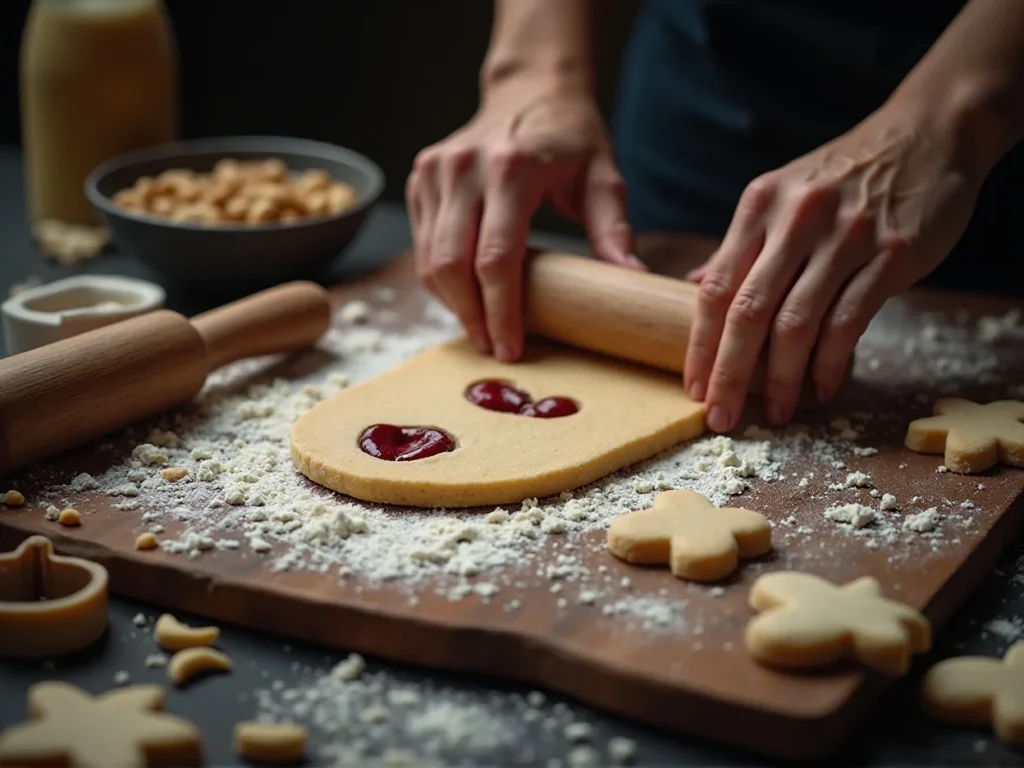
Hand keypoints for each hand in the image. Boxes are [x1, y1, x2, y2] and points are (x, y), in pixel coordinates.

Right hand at [406, 78, 642, 360]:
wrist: (531, 90)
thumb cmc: (570, 138)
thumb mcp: (602, 177)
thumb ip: (613, 228)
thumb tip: (633, 278)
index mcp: (512, 167)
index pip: (496, 258)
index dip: (501, 312)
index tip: (511, 348)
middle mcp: (465, 167)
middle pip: (453, 265)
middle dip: (471, 317)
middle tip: (494, 348)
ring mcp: (435, 171)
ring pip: (430, 259)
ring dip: (452, 304)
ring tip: (480, 330)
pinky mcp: (421, 178)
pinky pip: (422, 244)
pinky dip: (439, 279)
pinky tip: (463, 298)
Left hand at [684, 103, 984, 432]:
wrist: (928, 133)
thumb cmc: (845, 175)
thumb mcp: (782, 193)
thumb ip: (742, 244)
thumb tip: (692, 284)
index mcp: (759, 205)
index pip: (715, 288)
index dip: (700, 346)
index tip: (693, 388)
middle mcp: (795, 219)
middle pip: (748, 312)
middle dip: (730, 375)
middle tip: (722, 418)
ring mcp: (845, 236)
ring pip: (797, 324)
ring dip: (782, 380)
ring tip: (777, 412)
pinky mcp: (892, 253)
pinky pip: (848, 322)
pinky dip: (829, 363)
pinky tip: (820, 387)